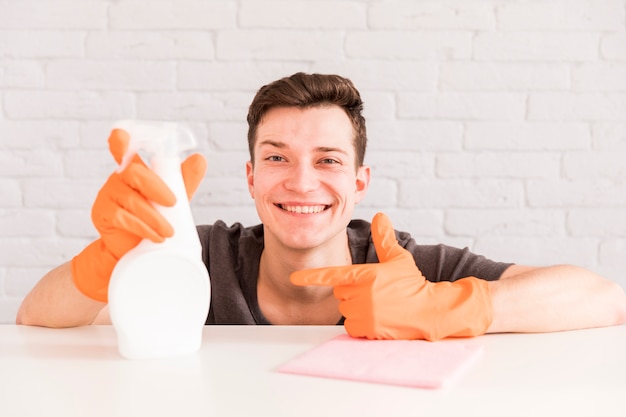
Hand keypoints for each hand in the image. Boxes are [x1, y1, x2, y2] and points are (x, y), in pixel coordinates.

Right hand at [70, 129, 206, 302]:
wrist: (133, 251)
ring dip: (154, 217)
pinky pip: (122, 218)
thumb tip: (200, 159)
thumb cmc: (153, 219)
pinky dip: (143, 228)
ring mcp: (107, 195)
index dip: (120, 140)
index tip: (123, 138)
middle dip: (156, 187)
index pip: (120, 146)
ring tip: (169, 232)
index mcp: (133, 169)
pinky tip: (156, 237)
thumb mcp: (173, 199)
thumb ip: (184, 180)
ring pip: (130, 200)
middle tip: (174, 203)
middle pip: (133, 172)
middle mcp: (118, 178)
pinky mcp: (101, 214)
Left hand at [290, 212, 492, 340]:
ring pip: (346, 309)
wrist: (429, 310)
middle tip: (376, 292)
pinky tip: (378, 318)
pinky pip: (352, 326)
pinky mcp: (367, 329)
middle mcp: (362, 294)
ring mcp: (364, 313)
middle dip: (353, 291)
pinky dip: (361, 323)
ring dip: (358, 307)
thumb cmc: (413, 283)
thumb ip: (384, 238)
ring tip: (380, 305)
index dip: (312, 276)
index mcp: (366, 274)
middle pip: (341, 292)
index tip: (295, 278)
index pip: (333, 275)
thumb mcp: (398, 258)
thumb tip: (380, 216)